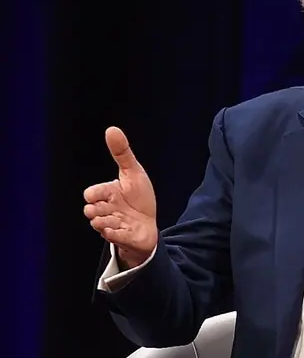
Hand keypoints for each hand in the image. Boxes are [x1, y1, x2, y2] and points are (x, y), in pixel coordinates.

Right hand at [83, 127, 157, 268]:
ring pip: (98, 224)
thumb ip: (122, 153)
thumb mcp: (134, 173)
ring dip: (112, 220)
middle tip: (115, 206)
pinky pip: (112, 237)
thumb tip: (111, 129)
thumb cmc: (139, 198)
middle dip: (101, 208)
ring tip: (123, 218)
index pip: (89, 194)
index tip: (110, 193)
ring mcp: (111, 226)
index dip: (96, 194)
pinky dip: (117, 232)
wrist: (150, 224)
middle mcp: (105, 211)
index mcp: (107, 195)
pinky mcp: (121, 238)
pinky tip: (126, 227)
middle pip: (89, 211)